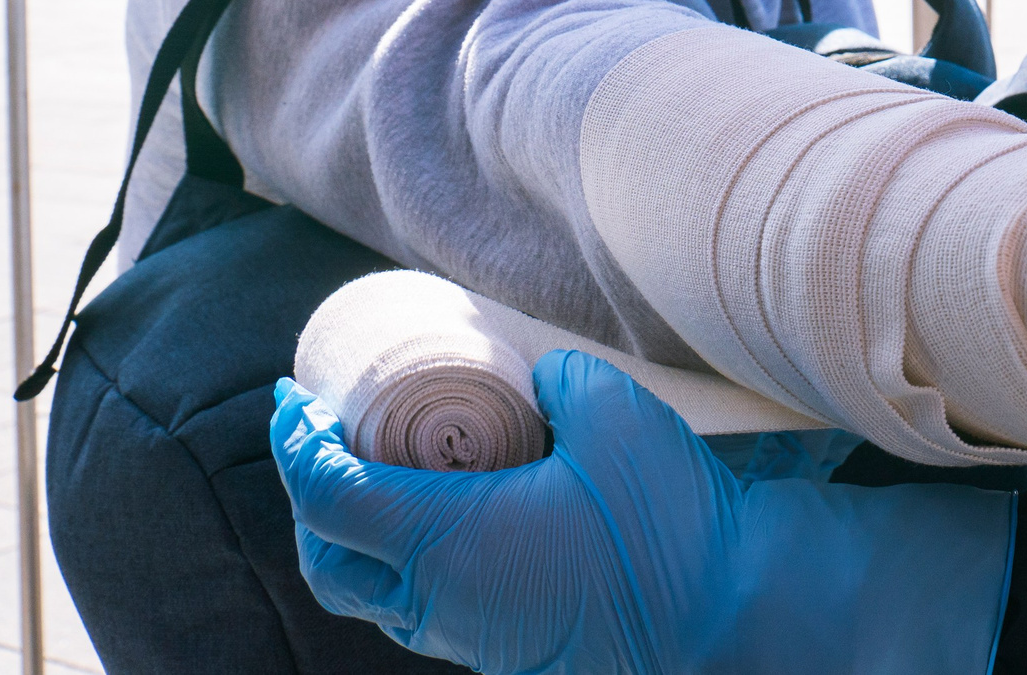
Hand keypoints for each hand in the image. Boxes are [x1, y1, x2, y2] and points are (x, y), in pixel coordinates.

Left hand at [272, 351, 1011, 674]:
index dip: (295, 445)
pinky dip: (407, 561)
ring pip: (375, 595)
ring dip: (356, 535)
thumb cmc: (669, 527)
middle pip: (328, 560)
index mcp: (442, 546)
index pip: (327, 496)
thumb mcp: (613, 415)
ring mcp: (472, 636)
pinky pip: (426, 610)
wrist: (736, 620)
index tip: (291, 398)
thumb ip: (558, 381)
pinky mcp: (509, 647)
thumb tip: (537, 380)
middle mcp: (439, 603)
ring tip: (379, 470)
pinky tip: (449, 516)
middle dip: (308, 495)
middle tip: (321, 432)